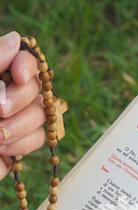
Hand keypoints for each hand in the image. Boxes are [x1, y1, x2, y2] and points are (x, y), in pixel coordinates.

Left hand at [0, 31, 45, 179]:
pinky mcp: (20, 143)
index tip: (18, 76)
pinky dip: (22, 143)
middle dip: (19, 98)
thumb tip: (16, 39)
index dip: (26, 65)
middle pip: (35, 86)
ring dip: (20, 125)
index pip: (22, 58)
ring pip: (40, 113)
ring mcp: (15, 117)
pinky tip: (1, 148)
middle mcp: (6, 92)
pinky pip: (38, 137)